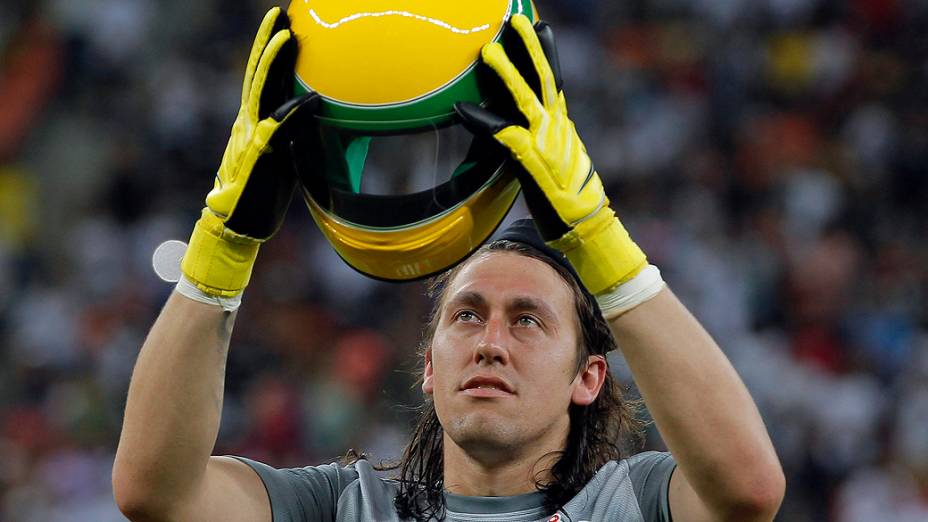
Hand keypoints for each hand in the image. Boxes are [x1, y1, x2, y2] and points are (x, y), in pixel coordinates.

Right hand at [181, 7, 317, 297]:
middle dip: (269, 42)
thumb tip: (314, 122)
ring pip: (263, 92)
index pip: (263, 79)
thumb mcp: (282, 159)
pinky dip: (295, 113)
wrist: (236, 225)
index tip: (283, 26)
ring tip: (288, 37)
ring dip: (275, 63)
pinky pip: (278, 129)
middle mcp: (249, 123)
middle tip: (280, 13)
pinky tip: (311, 99)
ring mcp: (252, 137)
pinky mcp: (261, 157)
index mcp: (254, 122)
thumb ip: (291, 138)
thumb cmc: (260, 195)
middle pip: (259, 74)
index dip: (272, 51)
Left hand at [455, 14, 645, 295]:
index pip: (553, 81)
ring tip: (487, 51)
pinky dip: (482, 120)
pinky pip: (502, 135)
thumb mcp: (561, 161)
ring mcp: (545, 142)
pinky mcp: (531, 161)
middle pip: (541, 78)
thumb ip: (546, 141)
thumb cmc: (570, 198)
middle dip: (529, 48)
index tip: (542, 28)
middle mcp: (556, 127)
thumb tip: (533, 132)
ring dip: (505, 74)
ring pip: (523, 98)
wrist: (587, 224)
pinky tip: (462, 109)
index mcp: (562, 125)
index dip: (547, 53)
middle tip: (516, 21)